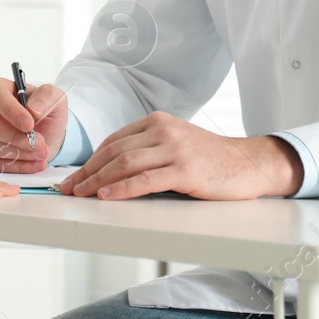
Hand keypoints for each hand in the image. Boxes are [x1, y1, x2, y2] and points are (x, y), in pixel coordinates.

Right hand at [0, 77, 66, 172]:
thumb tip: (34, 109)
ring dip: (17, 153)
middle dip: (14, 137)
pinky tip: (32, 164)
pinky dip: (14, 167)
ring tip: (40, 154)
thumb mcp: (54, 98)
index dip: (10, 110)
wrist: (44, 135)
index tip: (29, 125)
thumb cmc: (44, 112)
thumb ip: (47, 97)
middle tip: (38, 143)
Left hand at [59, 112, 302, 200]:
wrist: (249, 163)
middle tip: (69, 188)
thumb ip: (148, 150)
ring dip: (98, 180)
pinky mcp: (186, 170)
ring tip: (81, 194)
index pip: (113, 141)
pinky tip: (107, 196)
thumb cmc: (211, 159)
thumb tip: (112, 170)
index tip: (75, 176)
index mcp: (157, 122)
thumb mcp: (176, 144)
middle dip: (87, 171)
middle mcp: (163, 131)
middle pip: (114, 152)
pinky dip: (123, 188)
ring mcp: (174, 149)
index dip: (90, 160)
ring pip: (125, 163)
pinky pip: (146, 179)